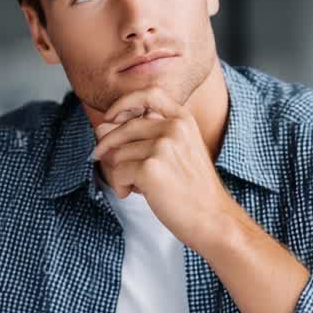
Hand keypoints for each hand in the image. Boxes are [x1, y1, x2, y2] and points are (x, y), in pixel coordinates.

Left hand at [91, 87, 240, 249]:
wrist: (212, 218)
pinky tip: (131, 193)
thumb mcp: (177, 152)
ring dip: (117, 172)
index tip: (111, 117)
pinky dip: (119, 186)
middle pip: (123, 127)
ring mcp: (163, 147)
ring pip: (117, 153)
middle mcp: (174, 128)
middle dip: (107, 146)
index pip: (148, 94)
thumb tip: (100, 128)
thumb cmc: (192, 189)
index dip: (124, 103)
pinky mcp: (151, 168)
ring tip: (133, 185)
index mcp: (183, 120)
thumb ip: (144, 137)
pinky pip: (117, 172)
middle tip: (101, 159)